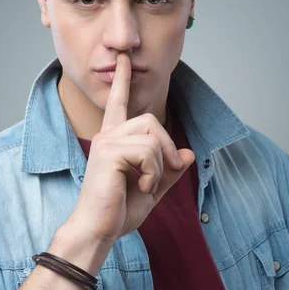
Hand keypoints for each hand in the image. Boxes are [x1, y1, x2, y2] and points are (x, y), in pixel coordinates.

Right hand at [67, 54, 195, 246]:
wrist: (99, 230)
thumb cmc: (119, 210)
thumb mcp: (152, 188)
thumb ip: (169, 171)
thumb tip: (189, 153)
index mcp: (114, 140)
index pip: (118, 103)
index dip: (122, 81)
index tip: (123, 59)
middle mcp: (107, 135)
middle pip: (150, 120)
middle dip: (167, 146)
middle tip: (168, 170)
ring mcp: (106, 142)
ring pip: (152, 136)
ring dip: (160, 164)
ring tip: (147, 184)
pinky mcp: (109, 153)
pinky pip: (148, 151)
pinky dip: (153, 172)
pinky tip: (142, 187)